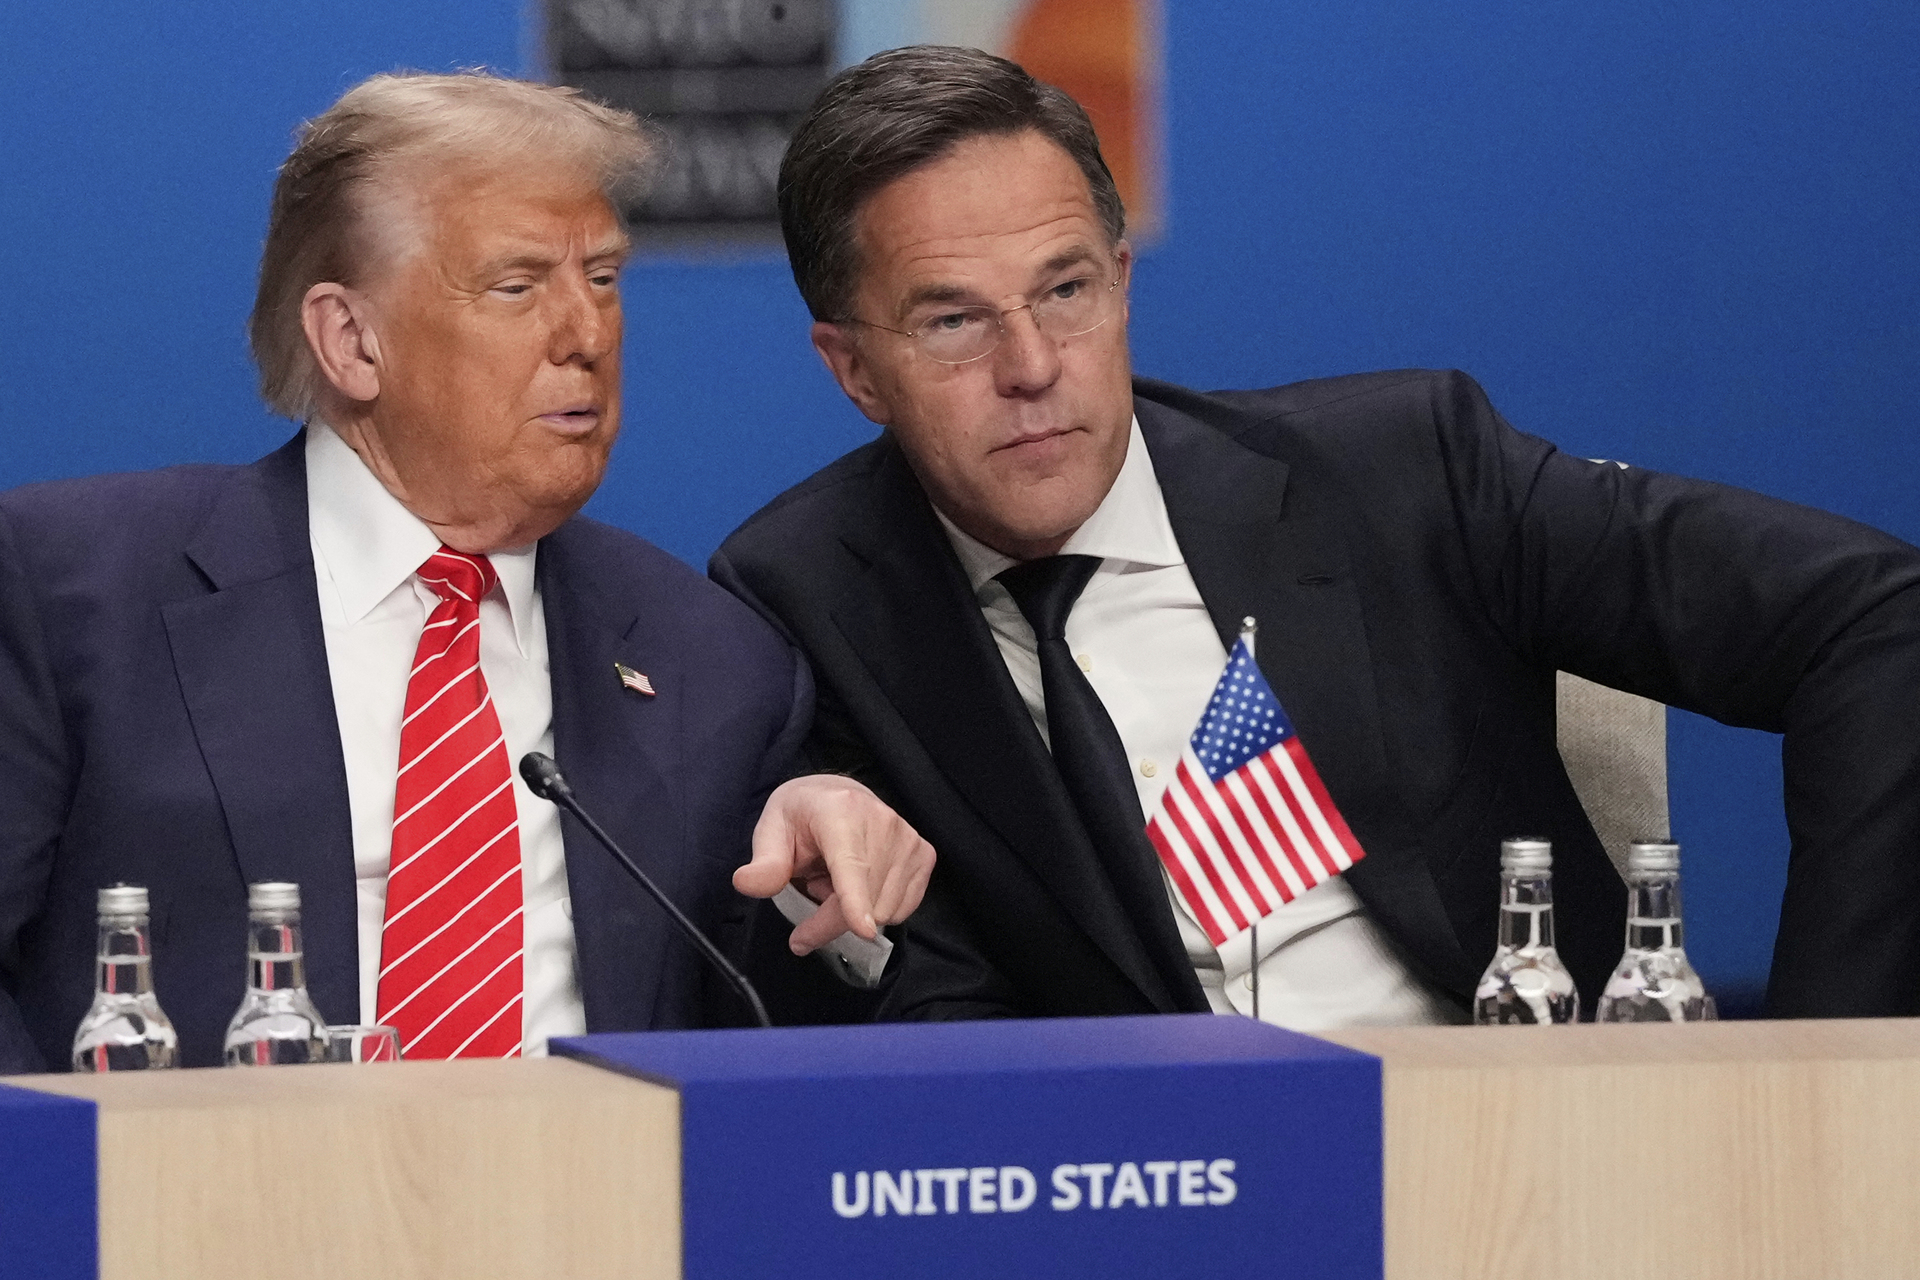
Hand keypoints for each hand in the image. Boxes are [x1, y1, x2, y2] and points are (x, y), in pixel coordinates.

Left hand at [732, 775, 935, 955]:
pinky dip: (877, 909)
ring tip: (836, 879)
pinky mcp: (925, 854)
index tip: (863, 928)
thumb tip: (747, 883)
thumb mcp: (771, 831)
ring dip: (853, 911)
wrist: (837, 796)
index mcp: (840, 811)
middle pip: (863, 901)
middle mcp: (883, 821)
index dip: (854, 900)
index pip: (850, 863)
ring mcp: (909, 839)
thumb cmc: (801, 815)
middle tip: (809, 893)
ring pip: (883, 911)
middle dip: (828, 921)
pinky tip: (861, 883)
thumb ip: (765, 862)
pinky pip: (902, 909)